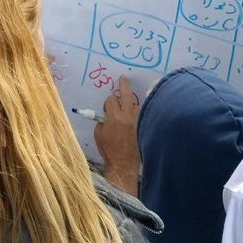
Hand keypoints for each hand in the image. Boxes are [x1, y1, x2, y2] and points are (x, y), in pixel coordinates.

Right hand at [94, 75, 140, 195]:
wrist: (123, 164)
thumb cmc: (109, 150)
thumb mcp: (99, 134)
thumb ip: (102, 121)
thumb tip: (106, 114)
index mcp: (113, 117)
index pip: (111, 99)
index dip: (108, 102)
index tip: (107, 107)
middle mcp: (127, 116)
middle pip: (126, 94)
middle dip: (124, 84)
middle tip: (123, 78)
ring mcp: (137, 121)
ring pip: (135, 104)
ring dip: (130, 104)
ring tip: (127, 109)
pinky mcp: (143, 126)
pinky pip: (141, 114)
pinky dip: (137, 113)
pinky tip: (135, 116)